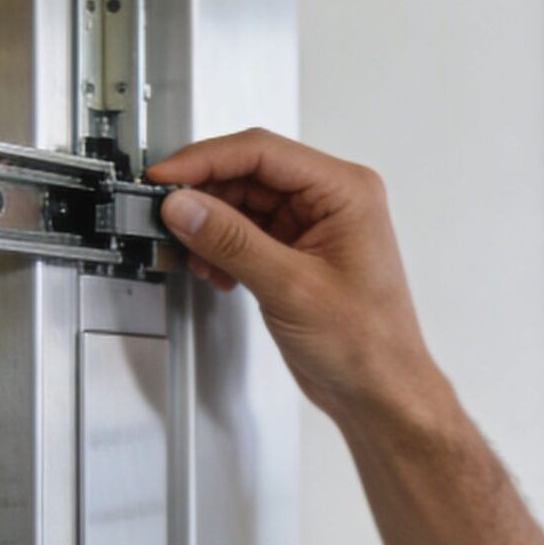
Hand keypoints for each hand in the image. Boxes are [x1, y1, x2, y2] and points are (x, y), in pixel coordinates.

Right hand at [146, 130, 444, 425]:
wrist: (379, 393)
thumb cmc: (368, 345)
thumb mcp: (290, 288)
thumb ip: (232, 241)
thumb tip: (185, 207)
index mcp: (346, 191)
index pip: (262, 152)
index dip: (205, 160)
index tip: (165, 177)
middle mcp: (331, 201)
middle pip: (249, 173)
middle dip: (203, 196)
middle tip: (164, 215)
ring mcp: (313, 226)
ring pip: (243, 204)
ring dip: (209, 226)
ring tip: (190, 252)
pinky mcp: (297, 253)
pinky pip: (247, 233)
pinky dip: (222, 248)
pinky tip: (214, 270)